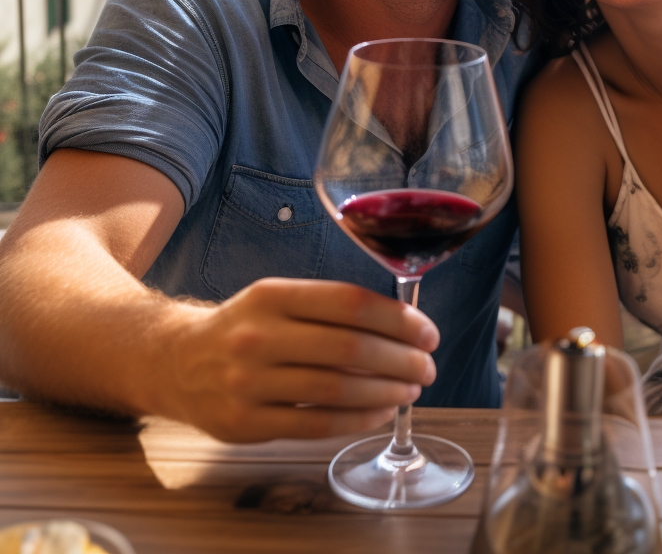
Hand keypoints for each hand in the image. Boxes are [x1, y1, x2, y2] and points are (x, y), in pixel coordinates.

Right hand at [164, 277, 438, 442]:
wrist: (176, 361)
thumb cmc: (245, 326)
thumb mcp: (278, 299)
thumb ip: (329, 308)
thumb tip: (400, 328)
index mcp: (274, 295)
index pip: (349, 303)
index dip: (397, 319)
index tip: (427, 332)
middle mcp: (259, 335)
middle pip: (348, 348)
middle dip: (400, 359)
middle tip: (427, 367)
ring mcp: (248, 381)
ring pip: (335, 389)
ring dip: (385, 391)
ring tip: (411, 390)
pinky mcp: (244, 423)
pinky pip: (315, 424)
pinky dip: (356, 419)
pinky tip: (380, 412)